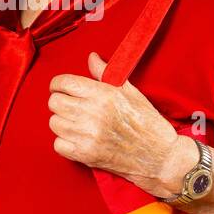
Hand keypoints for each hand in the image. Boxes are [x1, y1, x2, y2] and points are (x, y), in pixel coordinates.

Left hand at [48, 51, 195, 198]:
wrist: (159, 156)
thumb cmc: (147, 123)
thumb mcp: (131, 92)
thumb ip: (106, 73)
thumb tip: (91, 58)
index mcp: (104, 95)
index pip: (64, 83)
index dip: (58, 84)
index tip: (61, 87)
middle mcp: (93, 114)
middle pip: (54, 102)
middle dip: (61, 101)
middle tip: (71, 105)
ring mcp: (88, 136)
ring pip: (54, 123)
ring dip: (63, 122)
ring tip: (77, 123)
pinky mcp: (86, 155)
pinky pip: (58, 144)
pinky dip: (64, 142)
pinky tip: (77, 138)